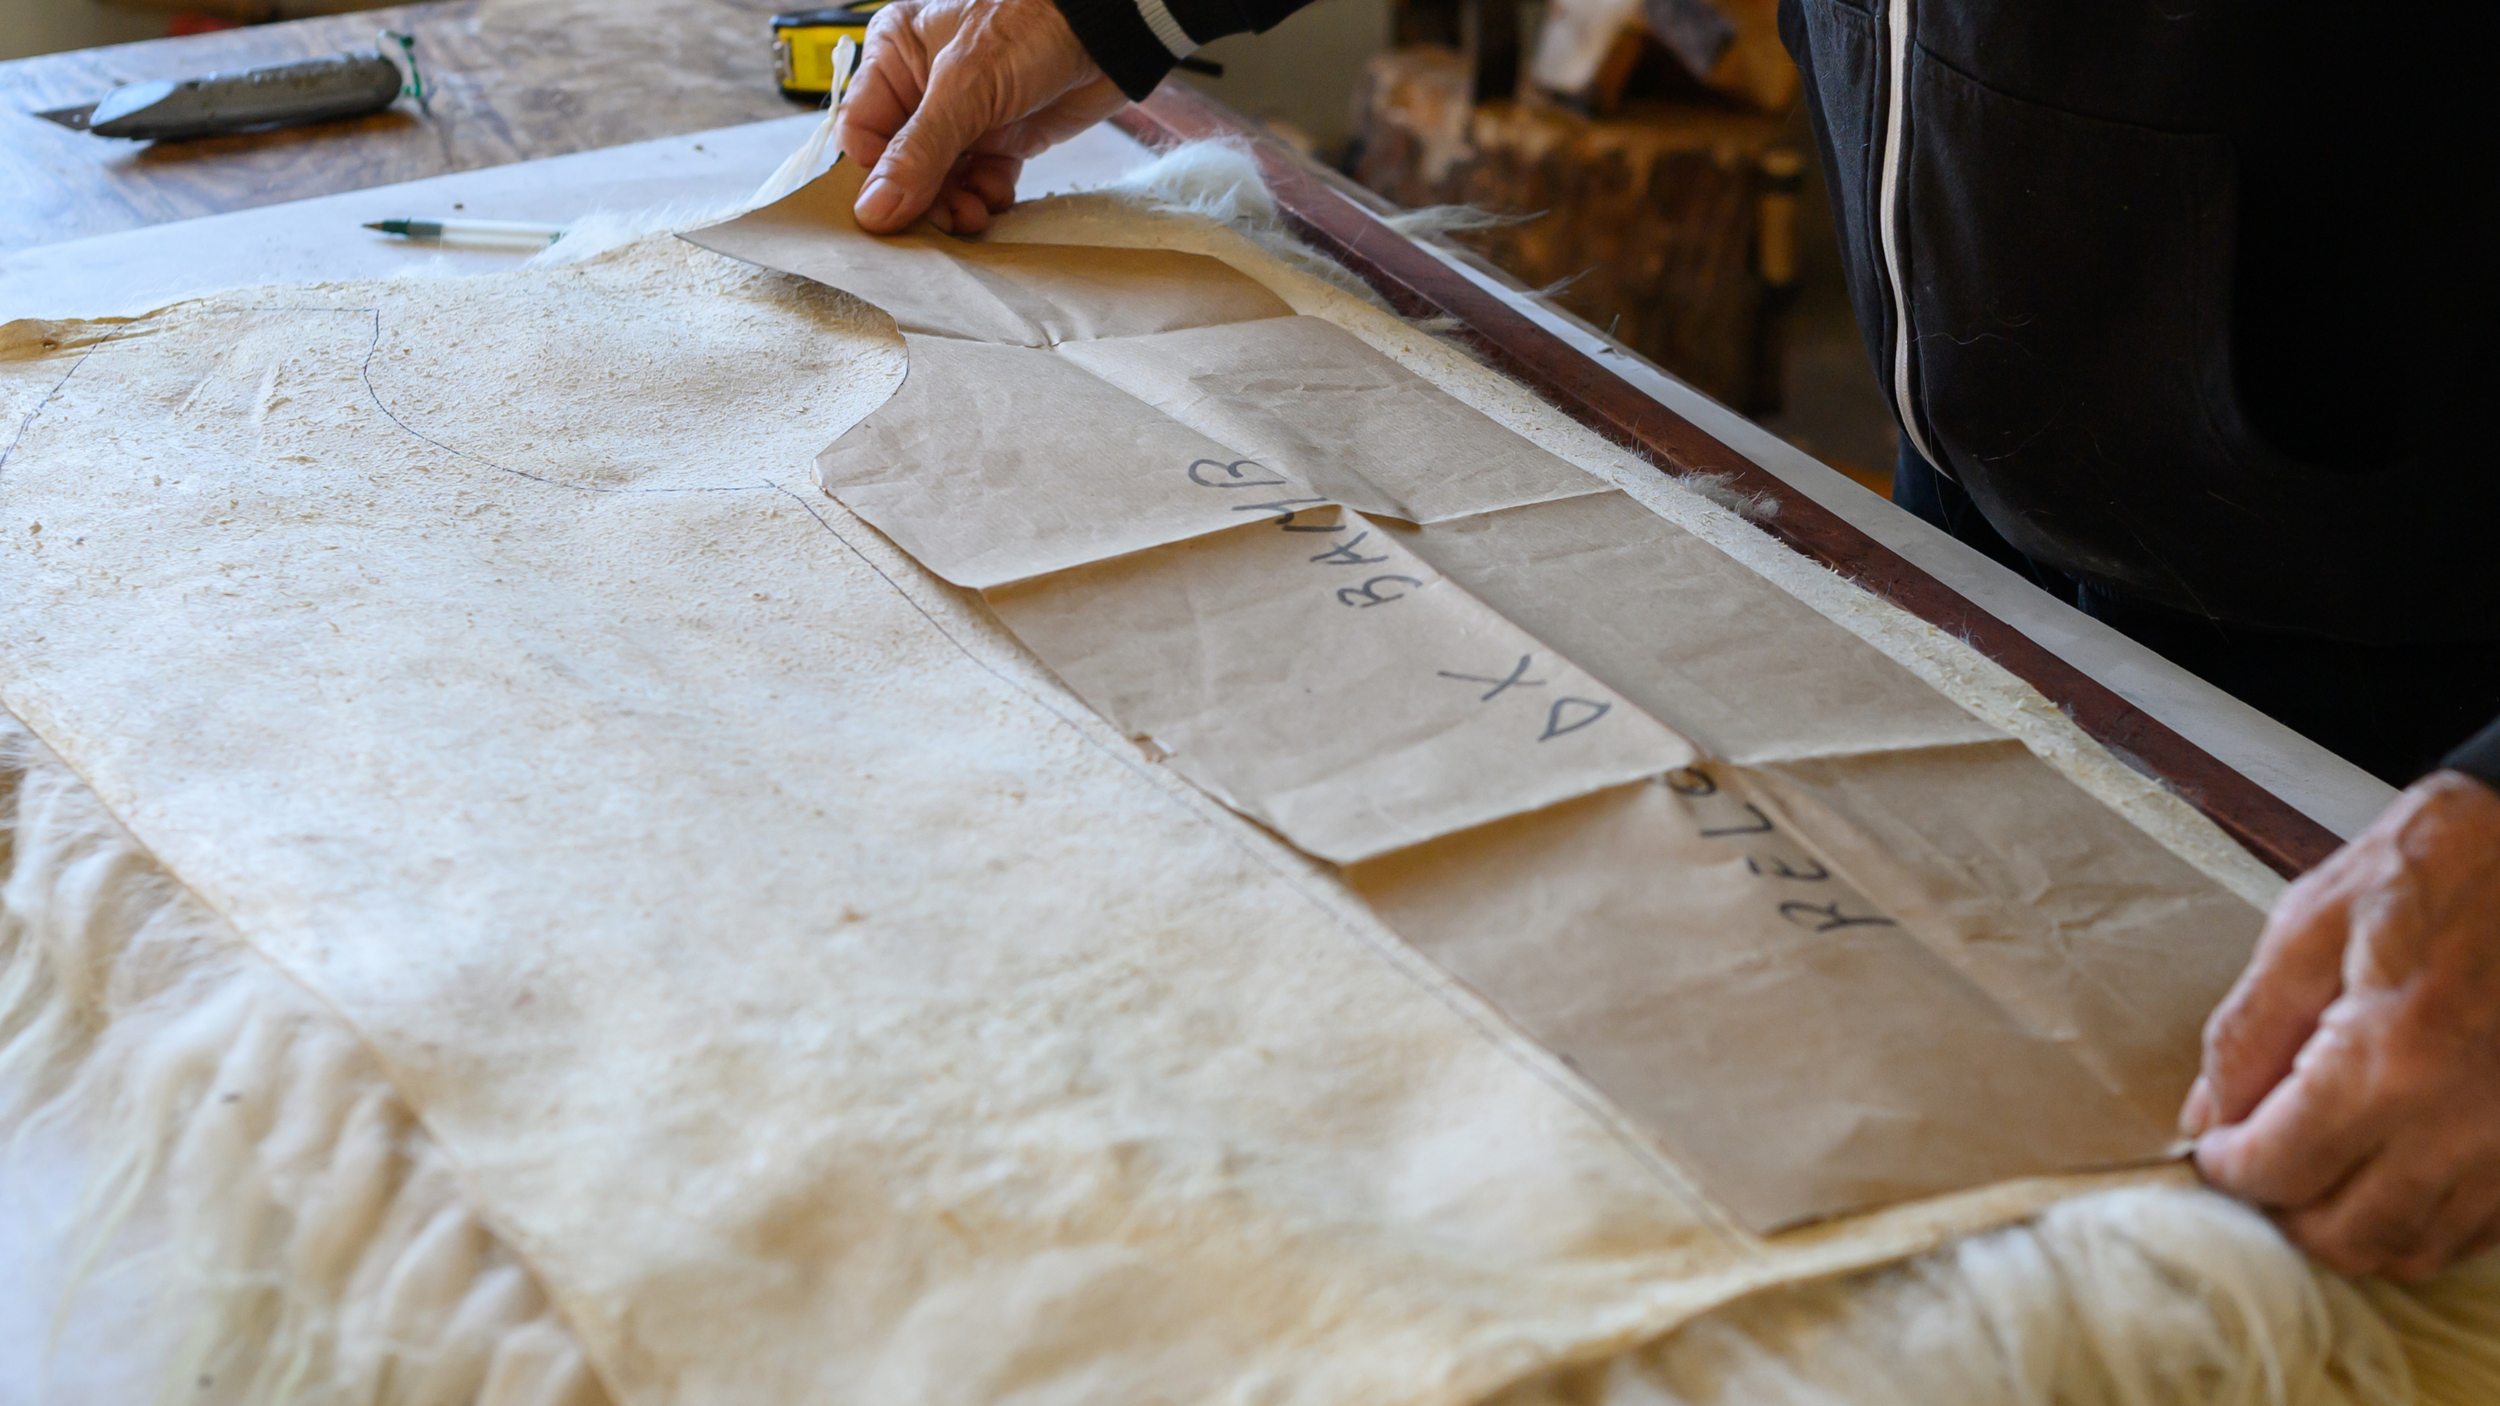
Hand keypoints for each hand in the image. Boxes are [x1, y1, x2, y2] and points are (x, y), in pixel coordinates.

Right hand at [838, 0, 1126, 234]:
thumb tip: (874, 209)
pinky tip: (996, 198)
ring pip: (940, 178)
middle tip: (943, 221)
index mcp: (895, 55)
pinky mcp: (1002, 135)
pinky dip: (986, 196)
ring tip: (972, 215)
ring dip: (954, 203)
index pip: (862, 132)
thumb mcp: (965, 88)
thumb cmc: (1032, 26)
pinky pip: (980, 180)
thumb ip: (919, 152)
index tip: (895, 210)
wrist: (1108, 28)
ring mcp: (964, 114)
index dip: (876, 175)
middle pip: (901, 163)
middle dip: (921, 196)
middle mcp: (923, 86)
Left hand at [2184, 769, 2499, 1279]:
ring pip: (2413, 1249)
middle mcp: (2460, 1125)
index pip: (2278, 1172)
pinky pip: (2474, 1232)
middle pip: (2345, 1234)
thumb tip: (2204, 1117)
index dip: (2227, 1169)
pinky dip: (2419, 1224)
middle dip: (2281, 1212)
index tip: (2213, 1148)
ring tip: (2315, 1176)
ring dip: (2350, 1230)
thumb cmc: (2425, 873)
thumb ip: (2246, 1034)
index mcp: (2388, 1063)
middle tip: (2256, 1167)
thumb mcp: (2306, 928)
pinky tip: (2386, 1175)